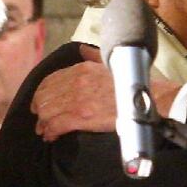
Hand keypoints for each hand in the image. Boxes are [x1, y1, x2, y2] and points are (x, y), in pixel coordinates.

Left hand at [32, 46, 181, 140]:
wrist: (147, 100)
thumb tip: (81, 49)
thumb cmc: (132, 84)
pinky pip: (56, 124)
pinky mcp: (81, 116)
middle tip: (39, 119)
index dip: (42, 92)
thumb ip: (93, 56)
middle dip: (39, 109)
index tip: (40, 101)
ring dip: (42, 123)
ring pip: (47, 111)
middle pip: (45, 96)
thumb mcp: (109, 64)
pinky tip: (50, 136)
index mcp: (82, 68)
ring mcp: (77, 99)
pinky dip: (50, 131)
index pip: (51, 79)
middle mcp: (76, 82)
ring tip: (43, 130)